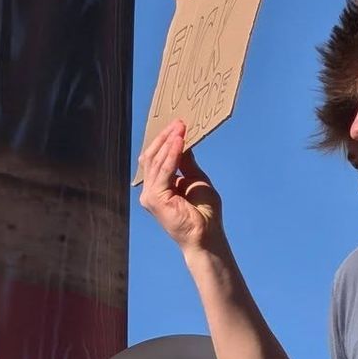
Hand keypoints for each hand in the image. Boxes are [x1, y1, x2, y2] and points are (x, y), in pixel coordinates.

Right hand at [138, 120, 223, 252]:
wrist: (207, 235)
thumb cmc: (204, 213)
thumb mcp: (196, 179)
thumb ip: (186, 163)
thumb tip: (182, 142)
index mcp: (159, 186)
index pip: (157, 158)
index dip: (166, 140)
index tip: (179, 125)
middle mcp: (151, 190)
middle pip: (153, 157)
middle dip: (165, 138)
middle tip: (179, 122)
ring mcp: (150, 195)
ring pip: (156, 161)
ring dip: (169, 142)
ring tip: (180, 128)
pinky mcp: (155, 199)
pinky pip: (163, 171)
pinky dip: (171, 155)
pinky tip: (179, 142)